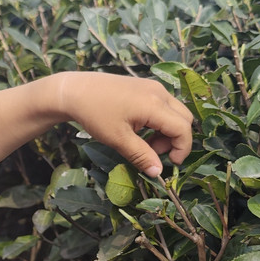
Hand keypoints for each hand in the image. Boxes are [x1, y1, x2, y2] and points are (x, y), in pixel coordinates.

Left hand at [57, 72, 193, 176]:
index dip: (181, 149)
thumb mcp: (118, 139)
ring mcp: (153, 87)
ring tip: (144, 143)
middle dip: (175, 140)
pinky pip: (164, 106)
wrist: (75, 90)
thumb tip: (158, 173)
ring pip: (175, 112)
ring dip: (166, 131)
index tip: (170, 164)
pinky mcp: (146, 86)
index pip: (183, 129)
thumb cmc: (95, 114)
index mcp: (154, 104)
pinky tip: (140, 130)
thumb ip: (141, 156)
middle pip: (184, 119)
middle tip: (153, 152)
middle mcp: (159, 92)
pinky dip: (159, 121)